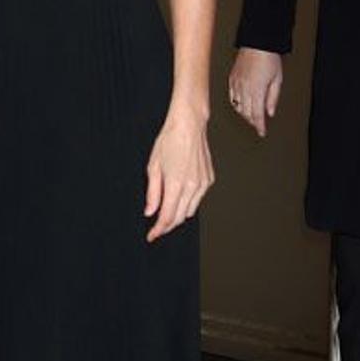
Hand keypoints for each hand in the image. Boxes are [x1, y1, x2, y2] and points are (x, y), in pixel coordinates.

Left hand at [144, 101, 212, 241]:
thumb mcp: (153, 167)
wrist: (189, 125)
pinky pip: (197, 199)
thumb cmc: (168, 141)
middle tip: (156, 227)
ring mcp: (203, 184)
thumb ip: (153, 192)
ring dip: (178, 215)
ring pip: (190, 211)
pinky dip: (188, 203)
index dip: (158, 229)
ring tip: (166, 213)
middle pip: (179, 217)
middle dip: (167, 225)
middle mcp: (193, 186)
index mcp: (176, 183)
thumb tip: (150, 212)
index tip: (151, 236)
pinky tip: (179, 197)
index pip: (167, 216)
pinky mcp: (209, 180)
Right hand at [228, 48, 282, 138]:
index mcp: (256, 90)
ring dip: (244, 113)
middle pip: (246, 112)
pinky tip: (241, 105)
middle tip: (258, 124)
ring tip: (251, 116)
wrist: (257, 43)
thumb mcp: (277, 80)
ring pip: (237, 106)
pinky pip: (232, 97)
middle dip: (252, 120)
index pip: (257, 114)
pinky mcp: (232, 79)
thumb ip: (272, 98)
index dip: (259, 126)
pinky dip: (236, 103)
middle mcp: (244, 89)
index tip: (262, 132)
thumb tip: (270, 112)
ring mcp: (236, 84)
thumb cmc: (269, 59)